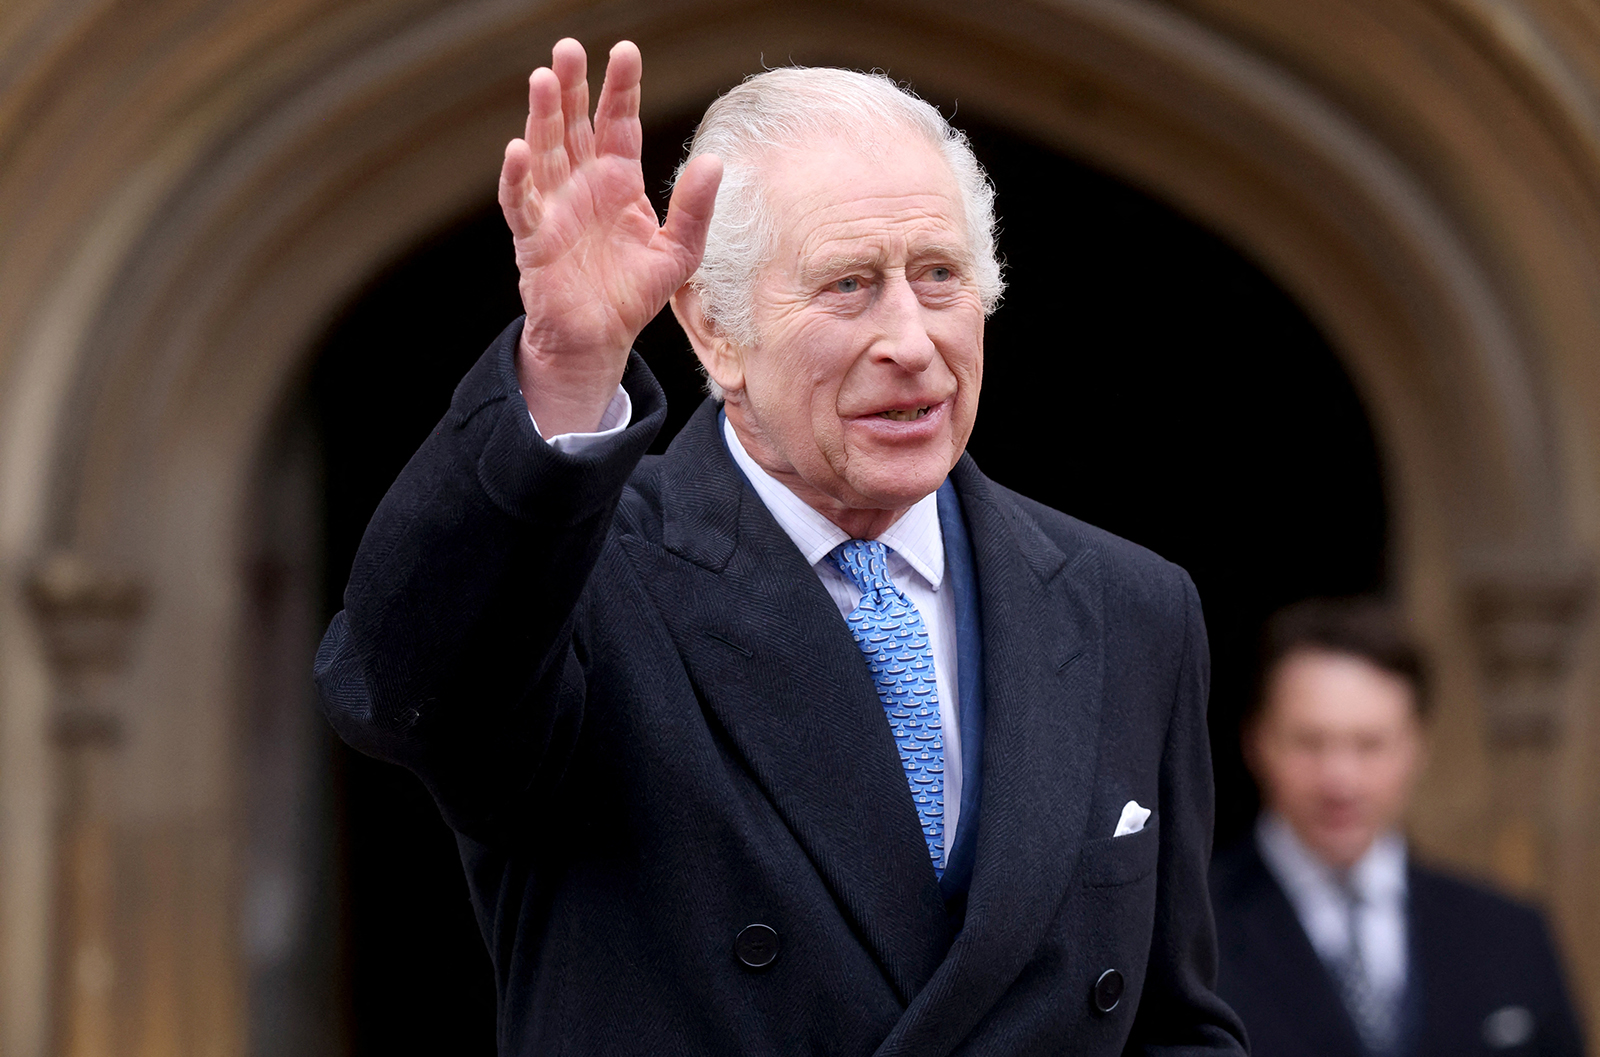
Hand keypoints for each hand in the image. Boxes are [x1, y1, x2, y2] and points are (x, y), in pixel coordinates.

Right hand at [498, 39, 722, 435]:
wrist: (599, 338)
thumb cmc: (634, 292)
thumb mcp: (680, 251)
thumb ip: (695, 209)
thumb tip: (714, 161)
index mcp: (618, 181)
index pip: (618, 123)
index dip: (620, 89)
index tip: (625, 52)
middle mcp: (583, 184)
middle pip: (574, 125)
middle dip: (573, 87)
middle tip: (569, 47)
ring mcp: (554, 207)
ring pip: (544, 151)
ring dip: (542, 116)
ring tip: (544, 78)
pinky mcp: (533, 238)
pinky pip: (519, 202)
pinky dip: (516, 177)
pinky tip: (518, 148)